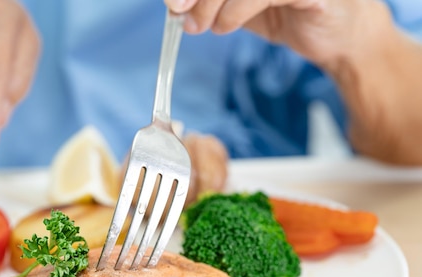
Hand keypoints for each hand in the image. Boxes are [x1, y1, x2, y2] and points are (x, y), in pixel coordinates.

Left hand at [165, 0, 373, 68]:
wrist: (341, 36)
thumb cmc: (290, 12)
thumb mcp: (239, 4)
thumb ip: (209, 1)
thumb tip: (174, 3)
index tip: (172, 2)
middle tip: (178, 12)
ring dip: (209, 3)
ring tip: (201, 26)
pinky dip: (234, 11)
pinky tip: (224, 26)